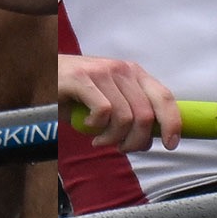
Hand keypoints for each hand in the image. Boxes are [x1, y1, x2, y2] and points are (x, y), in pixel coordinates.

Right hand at [62, 54, 179, 151]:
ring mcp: (103, 72)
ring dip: (113, 138)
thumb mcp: (110, 99)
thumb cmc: (78, 93)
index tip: (170, 144)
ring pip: (125, 118)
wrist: (44, 74)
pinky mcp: (82, 79)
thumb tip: (148, 140)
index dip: (172, 122)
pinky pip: (103, 112)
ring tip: (99, 140)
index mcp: (135, 73)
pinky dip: (96, 127)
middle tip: (120, 148)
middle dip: (135, 141)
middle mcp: (122, 69)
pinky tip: (87, 125)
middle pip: (146, 115)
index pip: (164, 97)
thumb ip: (131, 114)